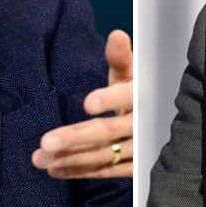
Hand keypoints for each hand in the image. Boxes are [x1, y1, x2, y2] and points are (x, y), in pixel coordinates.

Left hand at [32, 30, 132, 178]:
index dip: (110, 99)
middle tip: (46, 141)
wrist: (166, 122)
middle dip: (76, 137)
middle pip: (108, 131)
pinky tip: (54, 170)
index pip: (126, 96)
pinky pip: (105, 171)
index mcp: (141, 95)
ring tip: (39, 158)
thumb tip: (116, 35)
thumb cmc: (139, 91)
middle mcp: (142, 124)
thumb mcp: (132, 73)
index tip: (87, 103)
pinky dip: (79, 172)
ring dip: (70, 158)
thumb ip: (120, 58)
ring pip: (103, 156)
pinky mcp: (134, 167)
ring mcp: (139, 149)